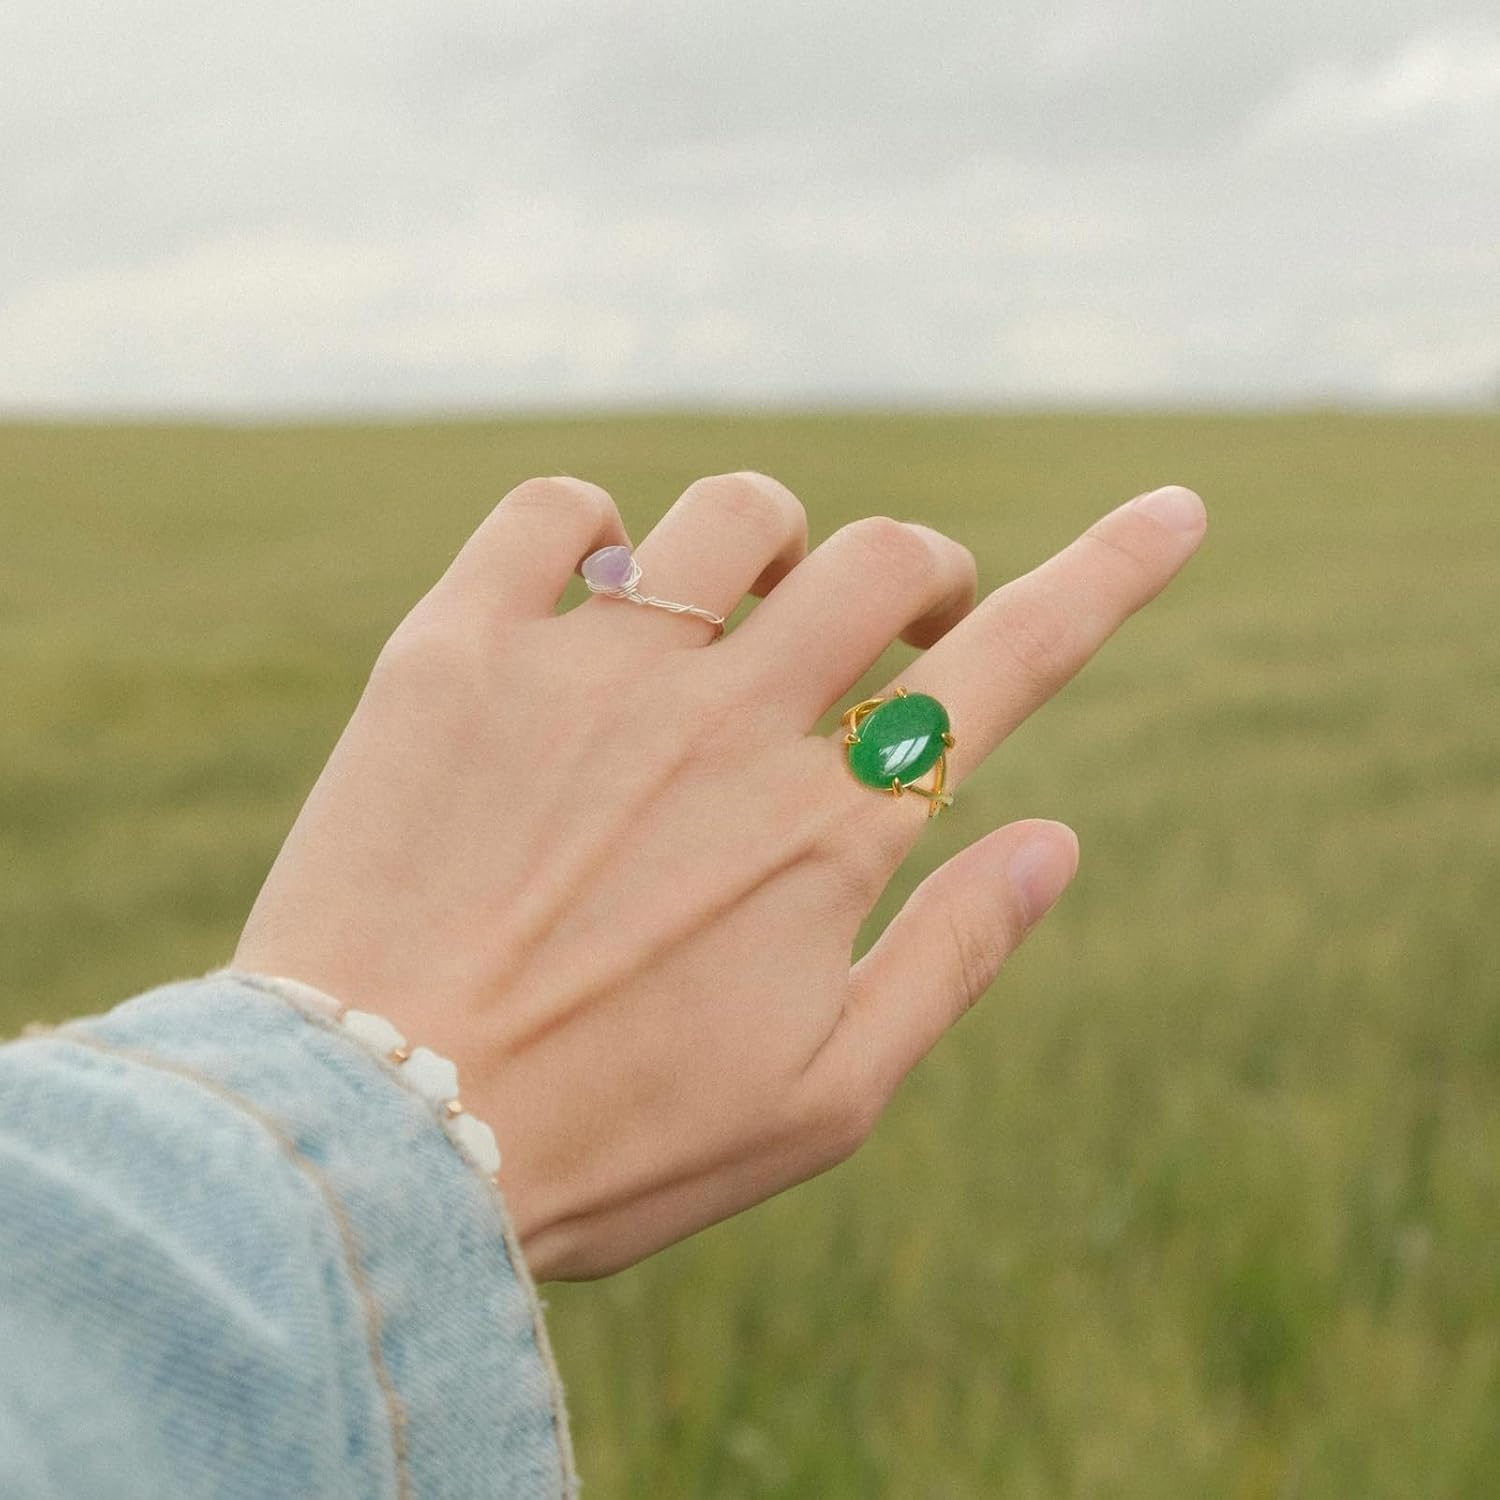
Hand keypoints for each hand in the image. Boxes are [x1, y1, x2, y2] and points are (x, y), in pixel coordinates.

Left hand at [234, 472, 1205, 1278]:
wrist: (368, 1145)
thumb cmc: (610, 1144)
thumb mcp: (824, 1099)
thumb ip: (953, 958)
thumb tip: (1056, 840)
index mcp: (826, 830)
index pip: (1013, 662)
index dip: (1112, 574)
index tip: (1176, 511)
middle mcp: (726, 724)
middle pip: (880, 561)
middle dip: (921, 571)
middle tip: (902, 620)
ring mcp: (589, 676)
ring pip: (736, 513)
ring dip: (779, 535)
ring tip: (751, 599)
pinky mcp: (456, 654)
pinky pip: (550, 512)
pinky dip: (593, 524)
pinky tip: (591, 582)